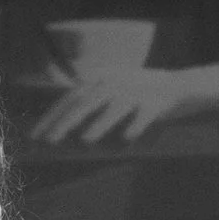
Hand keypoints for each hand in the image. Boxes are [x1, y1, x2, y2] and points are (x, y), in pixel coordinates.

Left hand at [33, 64, 218, 146]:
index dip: (52, 115)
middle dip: (66, 122)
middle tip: (50, 141)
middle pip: (86, 102)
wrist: (181, 86)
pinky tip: (126, 139)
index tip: (37, 135)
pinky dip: (134, 126)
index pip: (70, 97)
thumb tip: (61, 123)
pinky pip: (144, 116)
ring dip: (99, 123)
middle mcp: (116, 82)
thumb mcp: (114, 89)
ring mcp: (137, 92)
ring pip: (114, 108)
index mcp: (102, 79)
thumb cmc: (141, 94)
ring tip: (85, 140)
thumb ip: (91, 101)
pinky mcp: (157, 103)